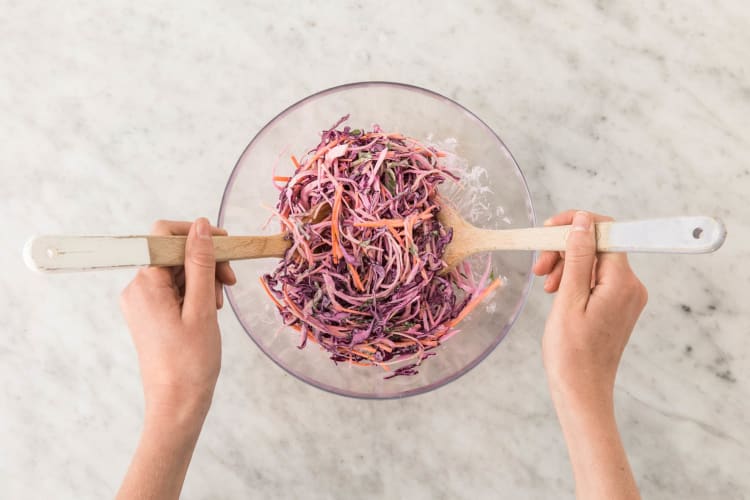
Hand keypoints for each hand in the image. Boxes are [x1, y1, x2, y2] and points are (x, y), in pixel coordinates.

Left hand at [120, 218, 235, 420]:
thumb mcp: (202, 308)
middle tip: (230, 282)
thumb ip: (200, 263)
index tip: (225, 248)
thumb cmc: (190, 362)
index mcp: (145, 284)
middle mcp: (137, 288)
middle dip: (205, 262)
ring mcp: (142, 302)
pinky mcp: (150, 314)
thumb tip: (201, 226)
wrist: (177, 405)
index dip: (197, 235)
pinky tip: (209, 311)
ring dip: (203, 279)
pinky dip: (195, 293)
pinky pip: (174, 290)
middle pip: (173, 254)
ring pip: (177, 272)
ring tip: (218, 306)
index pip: (164, 236)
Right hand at [533, 210, 647, 402]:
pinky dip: (574, 279)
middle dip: (566, 248)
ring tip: (545, 283)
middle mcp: (631, 286)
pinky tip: (557, 291)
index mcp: (623, 282)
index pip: (606, 231)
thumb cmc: (572, 353)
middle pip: (598, 245)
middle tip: (540, 267)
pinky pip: (596, 278)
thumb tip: (583, 223)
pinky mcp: (617, 305)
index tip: (549, 232)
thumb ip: (578, 257)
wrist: (582, 390)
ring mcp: (626, 296)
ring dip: (566, 264)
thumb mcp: (568, 299)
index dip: (576, 225)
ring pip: (594, 261)